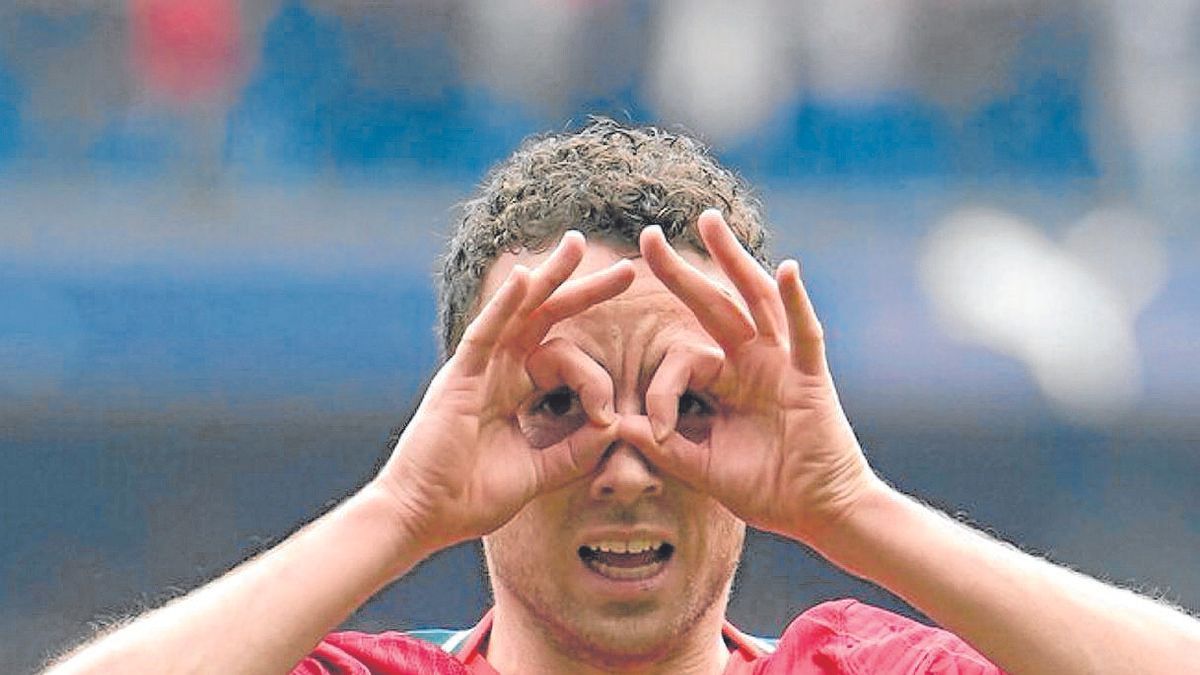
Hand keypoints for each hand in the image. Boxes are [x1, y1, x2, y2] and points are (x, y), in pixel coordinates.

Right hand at [375, 232, 632, 551]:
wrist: (422, 518)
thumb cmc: (468, 497)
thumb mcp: (537, 474)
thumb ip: (574, 452)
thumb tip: (615, 426)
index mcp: (512, 390)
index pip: (561, 356)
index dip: (595, 375)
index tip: (609, 412)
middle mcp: (496, 371)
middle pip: (545, 318)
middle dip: (584, 291)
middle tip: (628, 269)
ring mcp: (475, 370)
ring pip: (518, 311)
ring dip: (548, 276)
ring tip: (579, 245)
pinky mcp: (457, 378)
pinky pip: (484, 333)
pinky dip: (504, 304)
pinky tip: (525, 276)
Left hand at [638, 211, 878, 545]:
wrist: (817, 514)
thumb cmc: (765, 489)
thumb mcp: (700, 466)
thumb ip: (660, 443)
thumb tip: (609, 422)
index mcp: (724, 381)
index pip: (681, 362)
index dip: (660, 391)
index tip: (655, 431)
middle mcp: (751, 363)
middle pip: (713, 305)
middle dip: (680, 272)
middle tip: (649, 235)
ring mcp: (783, 365)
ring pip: (755, 301)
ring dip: (733, 260)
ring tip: (710, 222)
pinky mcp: (811, 378)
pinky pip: (805, 335)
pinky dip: (796, 302)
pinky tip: (786, 269)